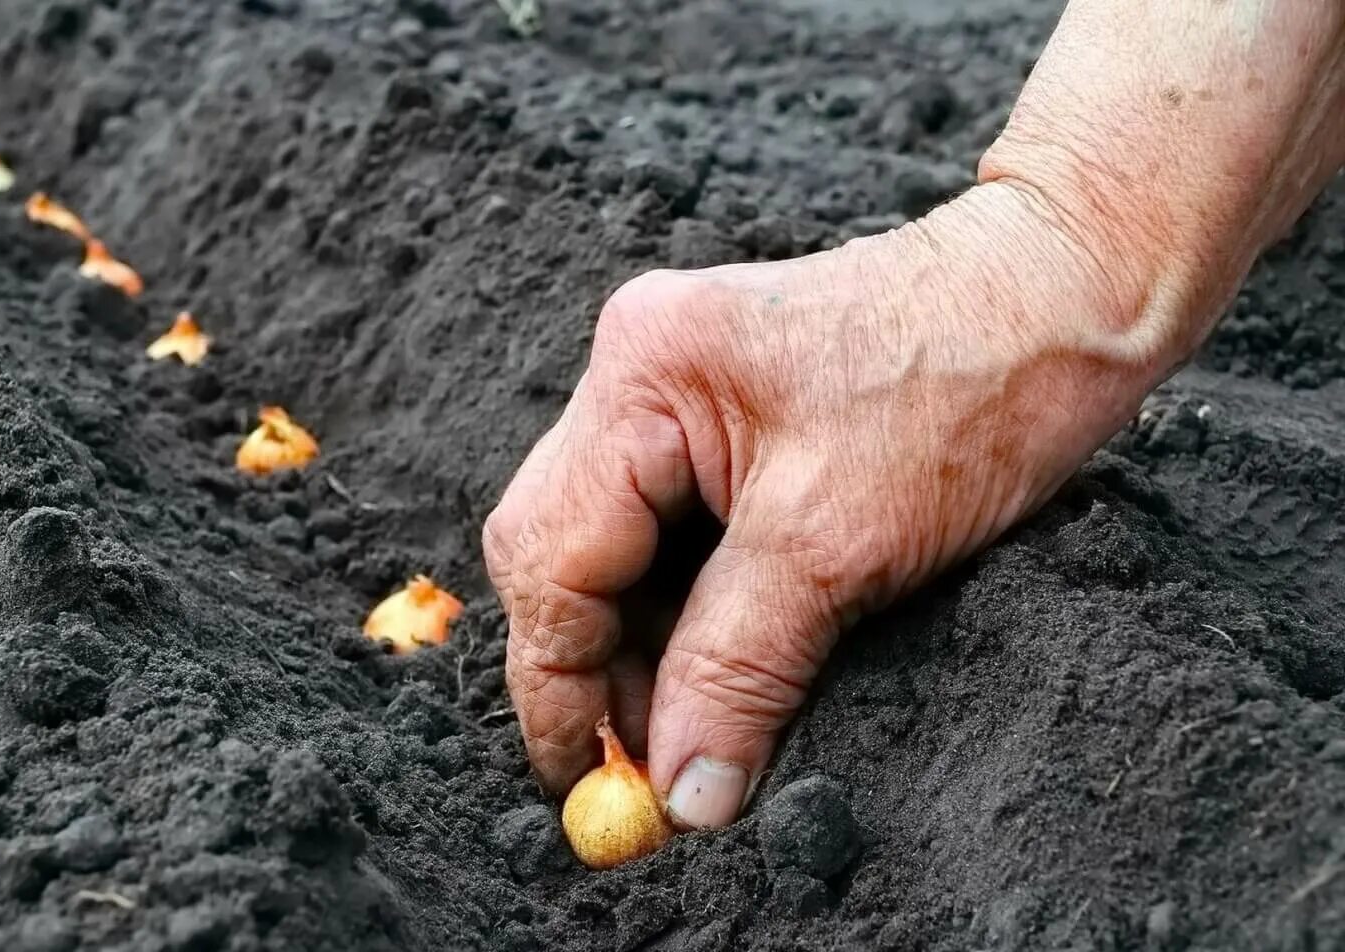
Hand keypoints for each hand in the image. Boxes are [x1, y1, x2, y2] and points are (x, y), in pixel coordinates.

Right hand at [484, 182, 1177, 828]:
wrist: (1065, 292)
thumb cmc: (970, 386)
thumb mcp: (839, 544)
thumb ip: (736, 671)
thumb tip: (681, 795)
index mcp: (642, 375)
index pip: (547, 554)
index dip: (557, 683)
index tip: (587, 783)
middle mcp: (636, 370)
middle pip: (559, 548)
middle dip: (593, 667)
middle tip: (646, 769)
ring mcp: (673, 388)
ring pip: (609, 547)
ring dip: (639, 644)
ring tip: (691, 728)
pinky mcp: (718, 413)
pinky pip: (663, 528)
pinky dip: (681, 606)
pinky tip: (717, 662)